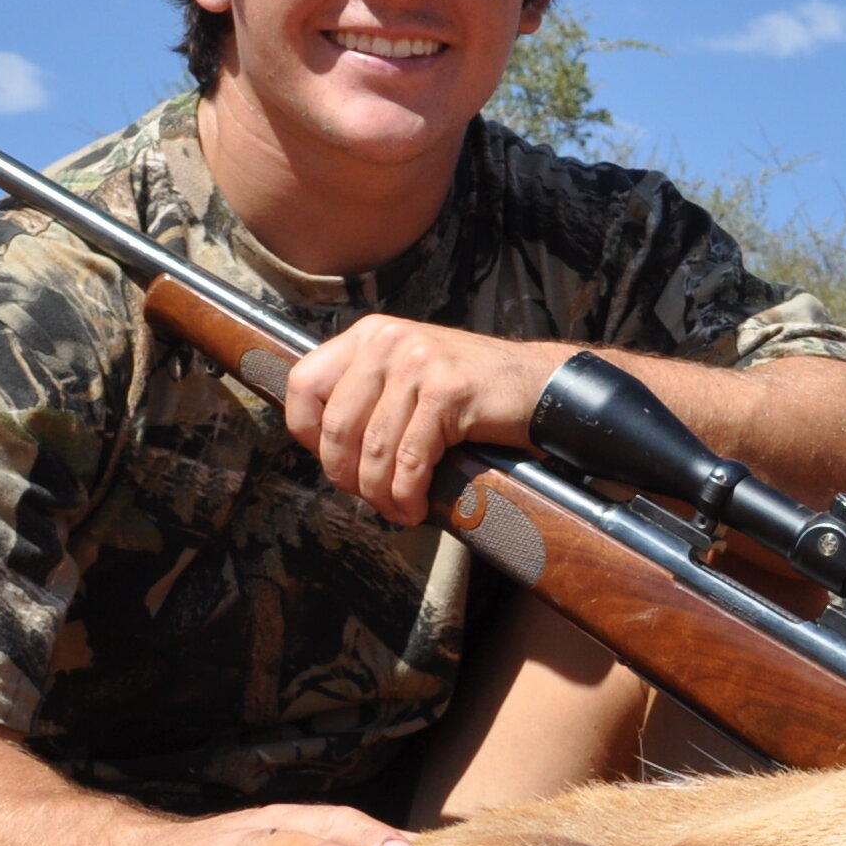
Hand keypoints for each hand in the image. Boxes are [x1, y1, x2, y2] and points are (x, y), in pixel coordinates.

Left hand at [283, 317, 567, 524]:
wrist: (542, 386)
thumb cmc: (473, 395)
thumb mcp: (408, 379)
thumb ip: (367, 397)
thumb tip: (324, 450)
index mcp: (369, 335)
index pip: (303, 384)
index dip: (306, 435)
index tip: (333, 462)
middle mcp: (387, 341)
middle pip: (336, 426)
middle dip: (347, 476)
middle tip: (370, 498)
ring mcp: (418, 362)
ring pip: (373, 449)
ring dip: (381, 493)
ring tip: (397, 509)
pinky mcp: (447, 391)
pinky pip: (411, 459)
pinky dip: (408, 493)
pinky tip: (415, 506)